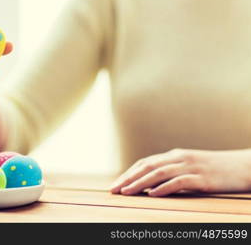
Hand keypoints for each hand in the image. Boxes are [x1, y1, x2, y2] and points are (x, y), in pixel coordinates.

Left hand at [110, 148, 250, 196]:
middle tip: (114, 189)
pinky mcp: (202, 177)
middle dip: (128, 178)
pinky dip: (164, 187)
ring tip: (127, 192)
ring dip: (140, 183)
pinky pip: (180, 182)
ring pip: (159, 173)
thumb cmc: (216, 170)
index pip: (145, 163)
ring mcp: (191, 166)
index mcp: (175, 155)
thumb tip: (150, 187)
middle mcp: (179, 158)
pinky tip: (153, 194)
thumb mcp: (190, 168)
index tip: (116, 184)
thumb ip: (172, 173)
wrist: (244, 166)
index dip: (129, 173)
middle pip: (148, 167)